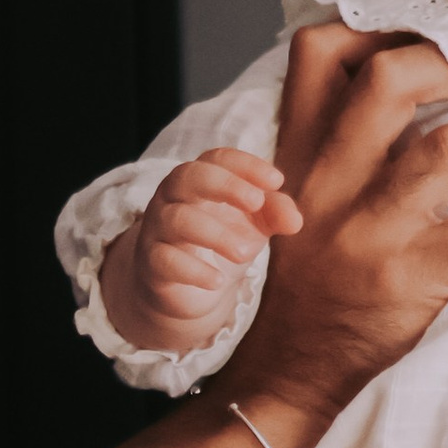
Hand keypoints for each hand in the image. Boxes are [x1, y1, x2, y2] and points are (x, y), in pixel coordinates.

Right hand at [104, 150, 301, 351]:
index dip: (246, 165)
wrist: (189, 288)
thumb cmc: (223, 241)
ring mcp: (158, 229)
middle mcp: (173, 197)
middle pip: (188, 175)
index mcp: (200, 179)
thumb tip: (294, 219)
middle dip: (224, 185)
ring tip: (246, 252)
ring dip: (216, 234)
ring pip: (177, 219)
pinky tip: (217, 281)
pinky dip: (193, 270)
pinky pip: (164, 260)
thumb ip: (276, 214)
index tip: (276, 180)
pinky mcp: (152, 263)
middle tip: (256, 202)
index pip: (217, 159)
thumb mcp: (255, 224)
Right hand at [217, 25, 447, 445]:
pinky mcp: (409, 280)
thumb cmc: (319, 274)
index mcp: (298, 150)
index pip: (322, 53)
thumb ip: (347, 138)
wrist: (292, 372)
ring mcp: (368, 231)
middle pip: (391, 81)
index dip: (391, 24)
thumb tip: (442, 72)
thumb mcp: (307, 195)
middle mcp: (326, 181)